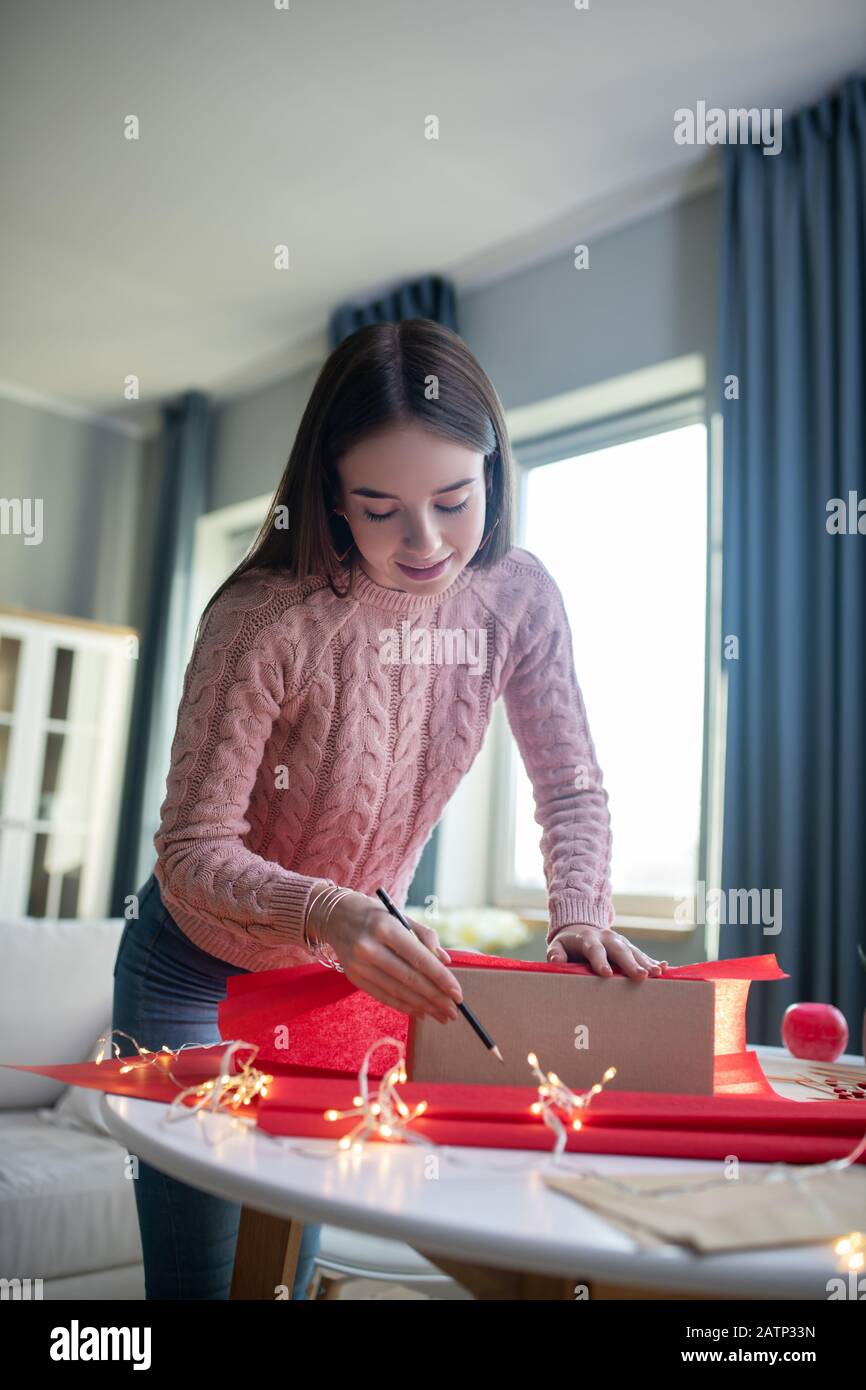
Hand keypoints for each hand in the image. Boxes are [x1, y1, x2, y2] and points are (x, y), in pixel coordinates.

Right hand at [311, 890, 463, 1022]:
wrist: (335, 916)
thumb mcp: (401, 916)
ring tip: (441, 1015)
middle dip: (435, 998)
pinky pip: (383, 996)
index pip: (419, 959)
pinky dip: (404, 1006)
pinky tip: (420, 1012)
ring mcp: (359, 965)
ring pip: (397, 992)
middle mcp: (369, 948)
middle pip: (410, 979)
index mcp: (385, 927)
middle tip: (454, 1012)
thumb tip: (445, 962)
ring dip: (423, 1007)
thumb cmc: (376, 915)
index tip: (458, 995)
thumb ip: (424, 936)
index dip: (441, 979)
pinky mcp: (353, 978)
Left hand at [547, 923, 668, 979]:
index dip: (599, 961)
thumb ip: (556, 953)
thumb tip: (556, 960)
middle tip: (642, 976)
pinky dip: (653, 961)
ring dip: (646, 962)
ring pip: (634, 951)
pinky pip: (642, 954)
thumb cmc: (568, 944)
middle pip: (619, 950)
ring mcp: (620, 941)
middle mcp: (607, 938)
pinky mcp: (628, 947)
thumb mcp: (557, 945)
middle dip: (631, 963)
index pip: (594, 950)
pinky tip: (665, 968)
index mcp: (588, 939)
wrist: (581, 927)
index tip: (606, 974)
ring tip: (658, 973)